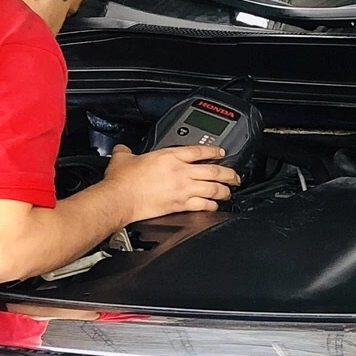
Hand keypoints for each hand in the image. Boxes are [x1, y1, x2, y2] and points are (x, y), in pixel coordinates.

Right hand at [104, 143, 239, 219]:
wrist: (120, 199)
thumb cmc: (122, 181)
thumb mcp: (123, 158)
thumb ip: (126, 151)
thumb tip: (123, 149)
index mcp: (169, 156)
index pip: (199, 151)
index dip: (214, 151)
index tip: (221, 153)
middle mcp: (181, 172)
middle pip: (214, 171)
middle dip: (229, 174)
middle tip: (235, 176)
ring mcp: (183, 189)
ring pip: (213, 188)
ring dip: (224, 191)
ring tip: (229, 192)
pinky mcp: (181, 205)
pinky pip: (204, 205)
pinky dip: (212, 206)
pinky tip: (215, 206)